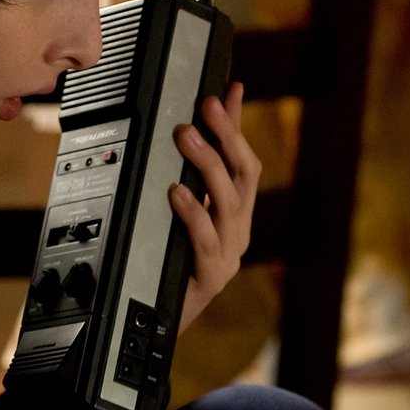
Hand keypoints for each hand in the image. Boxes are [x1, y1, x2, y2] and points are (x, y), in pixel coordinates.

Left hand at [169, 81, 260, 333]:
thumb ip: (198, 172)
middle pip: (245, 176)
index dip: (237, 124)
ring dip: (209, 166)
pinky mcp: (210, 276)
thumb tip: (198, 131)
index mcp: (237, 213)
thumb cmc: (177, 262)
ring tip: (187, 137)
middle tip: (204, 106)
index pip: (245, 160)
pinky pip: (204, 240)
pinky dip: (193, 212)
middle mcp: (239, 230)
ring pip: (228, 203)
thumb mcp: (190, 213)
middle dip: (227, 137)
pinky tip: (177, 193)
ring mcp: (229, 254)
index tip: (226, 89)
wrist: (164, 320)